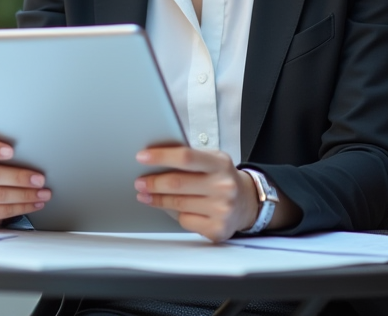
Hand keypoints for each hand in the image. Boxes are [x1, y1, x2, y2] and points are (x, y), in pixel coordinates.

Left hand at [135, 146, 258, 241]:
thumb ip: (189, 158)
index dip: (161, 157)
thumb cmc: (222, 178)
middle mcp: (224, 187)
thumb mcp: (212, 160)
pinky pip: (185, 221)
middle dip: (153, 183)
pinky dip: (176, 215)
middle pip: (177, 183)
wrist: (248, 203)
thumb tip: (155, 157)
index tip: (142, 157)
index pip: (186, 157)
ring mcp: (222, 210)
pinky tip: (175, 209)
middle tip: (139, 182)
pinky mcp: (217, 229)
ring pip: (177, 204)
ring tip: (146, 195)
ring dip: (157, 199)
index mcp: (220, 164)